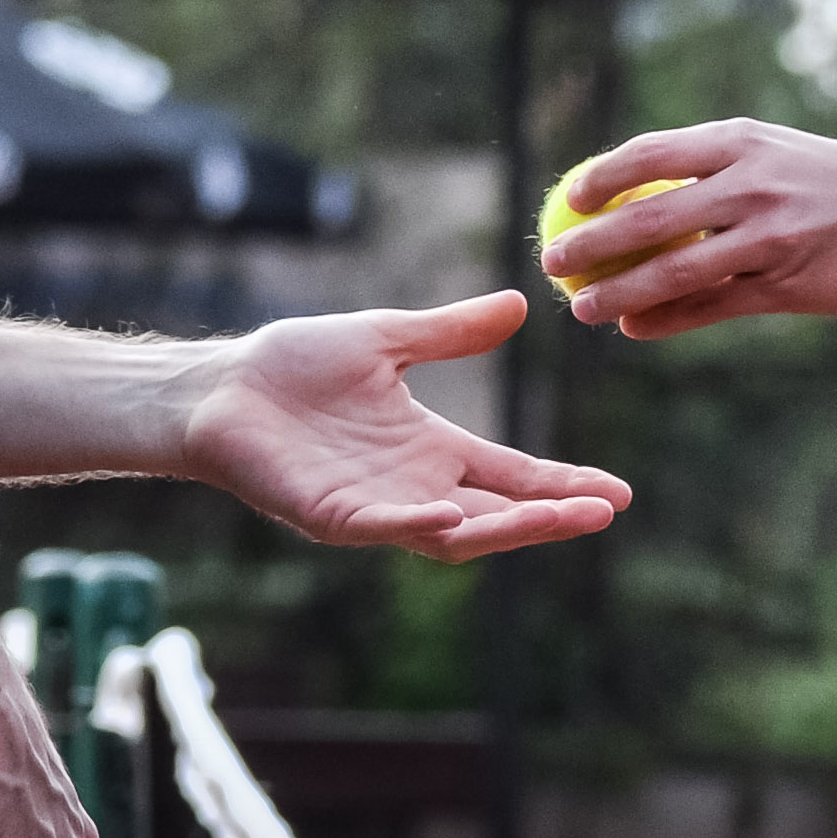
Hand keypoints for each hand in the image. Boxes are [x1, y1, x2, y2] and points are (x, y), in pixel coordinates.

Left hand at [182, 292, 631, 559]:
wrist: (220, 386)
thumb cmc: (293, 367)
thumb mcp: (387, 339)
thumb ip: (450, 332)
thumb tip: (520, 304)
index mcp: (430, 448)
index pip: (510, 475)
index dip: (561, 483)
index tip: (616, 491)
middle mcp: (412, 487)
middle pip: (496, 513)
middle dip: (552, 514)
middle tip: (605, 511)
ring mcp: (373, 507)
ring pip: (454, 533)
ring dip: (506, 529)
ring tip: (560, 517)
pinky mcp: (329, 515)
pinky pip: (382, 527)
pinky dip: (416, 525)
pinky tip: (451, 516)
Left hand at [540, 120, 836, 337]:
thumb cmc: (825, 181)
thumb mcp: (769, 152)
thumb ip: (709, 167)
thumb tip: (632, 189)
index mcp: (739, 143)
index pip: (651, 154)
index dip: (602, 177)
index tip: (571, 197)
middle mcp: (749, 186)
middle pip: (650, 218)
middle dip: (591, 242)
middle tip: (554, 259)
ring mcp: (767, 238)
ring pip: (674, 272)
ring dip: (619, 294)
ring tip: (583, 308)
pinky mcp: (783, 284)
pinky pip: (710, 307)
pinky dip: (666, 321)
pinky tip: (635, 329)